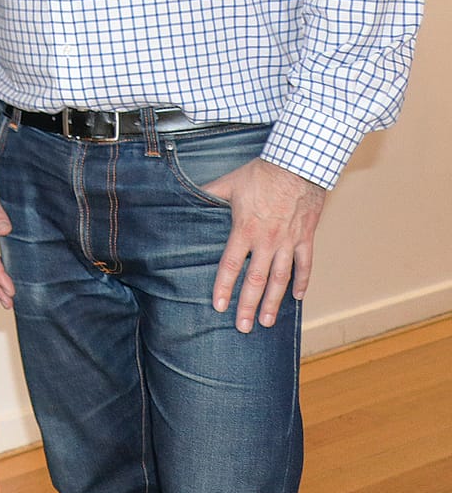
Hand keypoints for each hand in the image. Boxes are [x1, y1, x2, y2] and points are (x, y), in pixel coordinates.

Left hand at [203, 157, 325, 332]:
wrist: (298, 164)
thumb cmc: (261, 173)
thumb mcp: (228, 182)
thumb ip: (209, 194)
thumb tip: (186, 197)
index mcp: (245, 230)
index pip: (231, 265)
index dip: (223, 286)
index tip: (218, 305)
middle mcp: (267, 241)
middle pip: (256, 280)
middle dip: (249, 305)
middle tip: (244, 327)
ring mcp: (289, 241)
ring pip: (281, 279)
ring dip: (274, 301)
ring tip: (268, 321)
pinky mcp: (306, 237)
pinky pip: (305, 264)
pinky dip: (302, 281)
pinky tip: (297, 297)